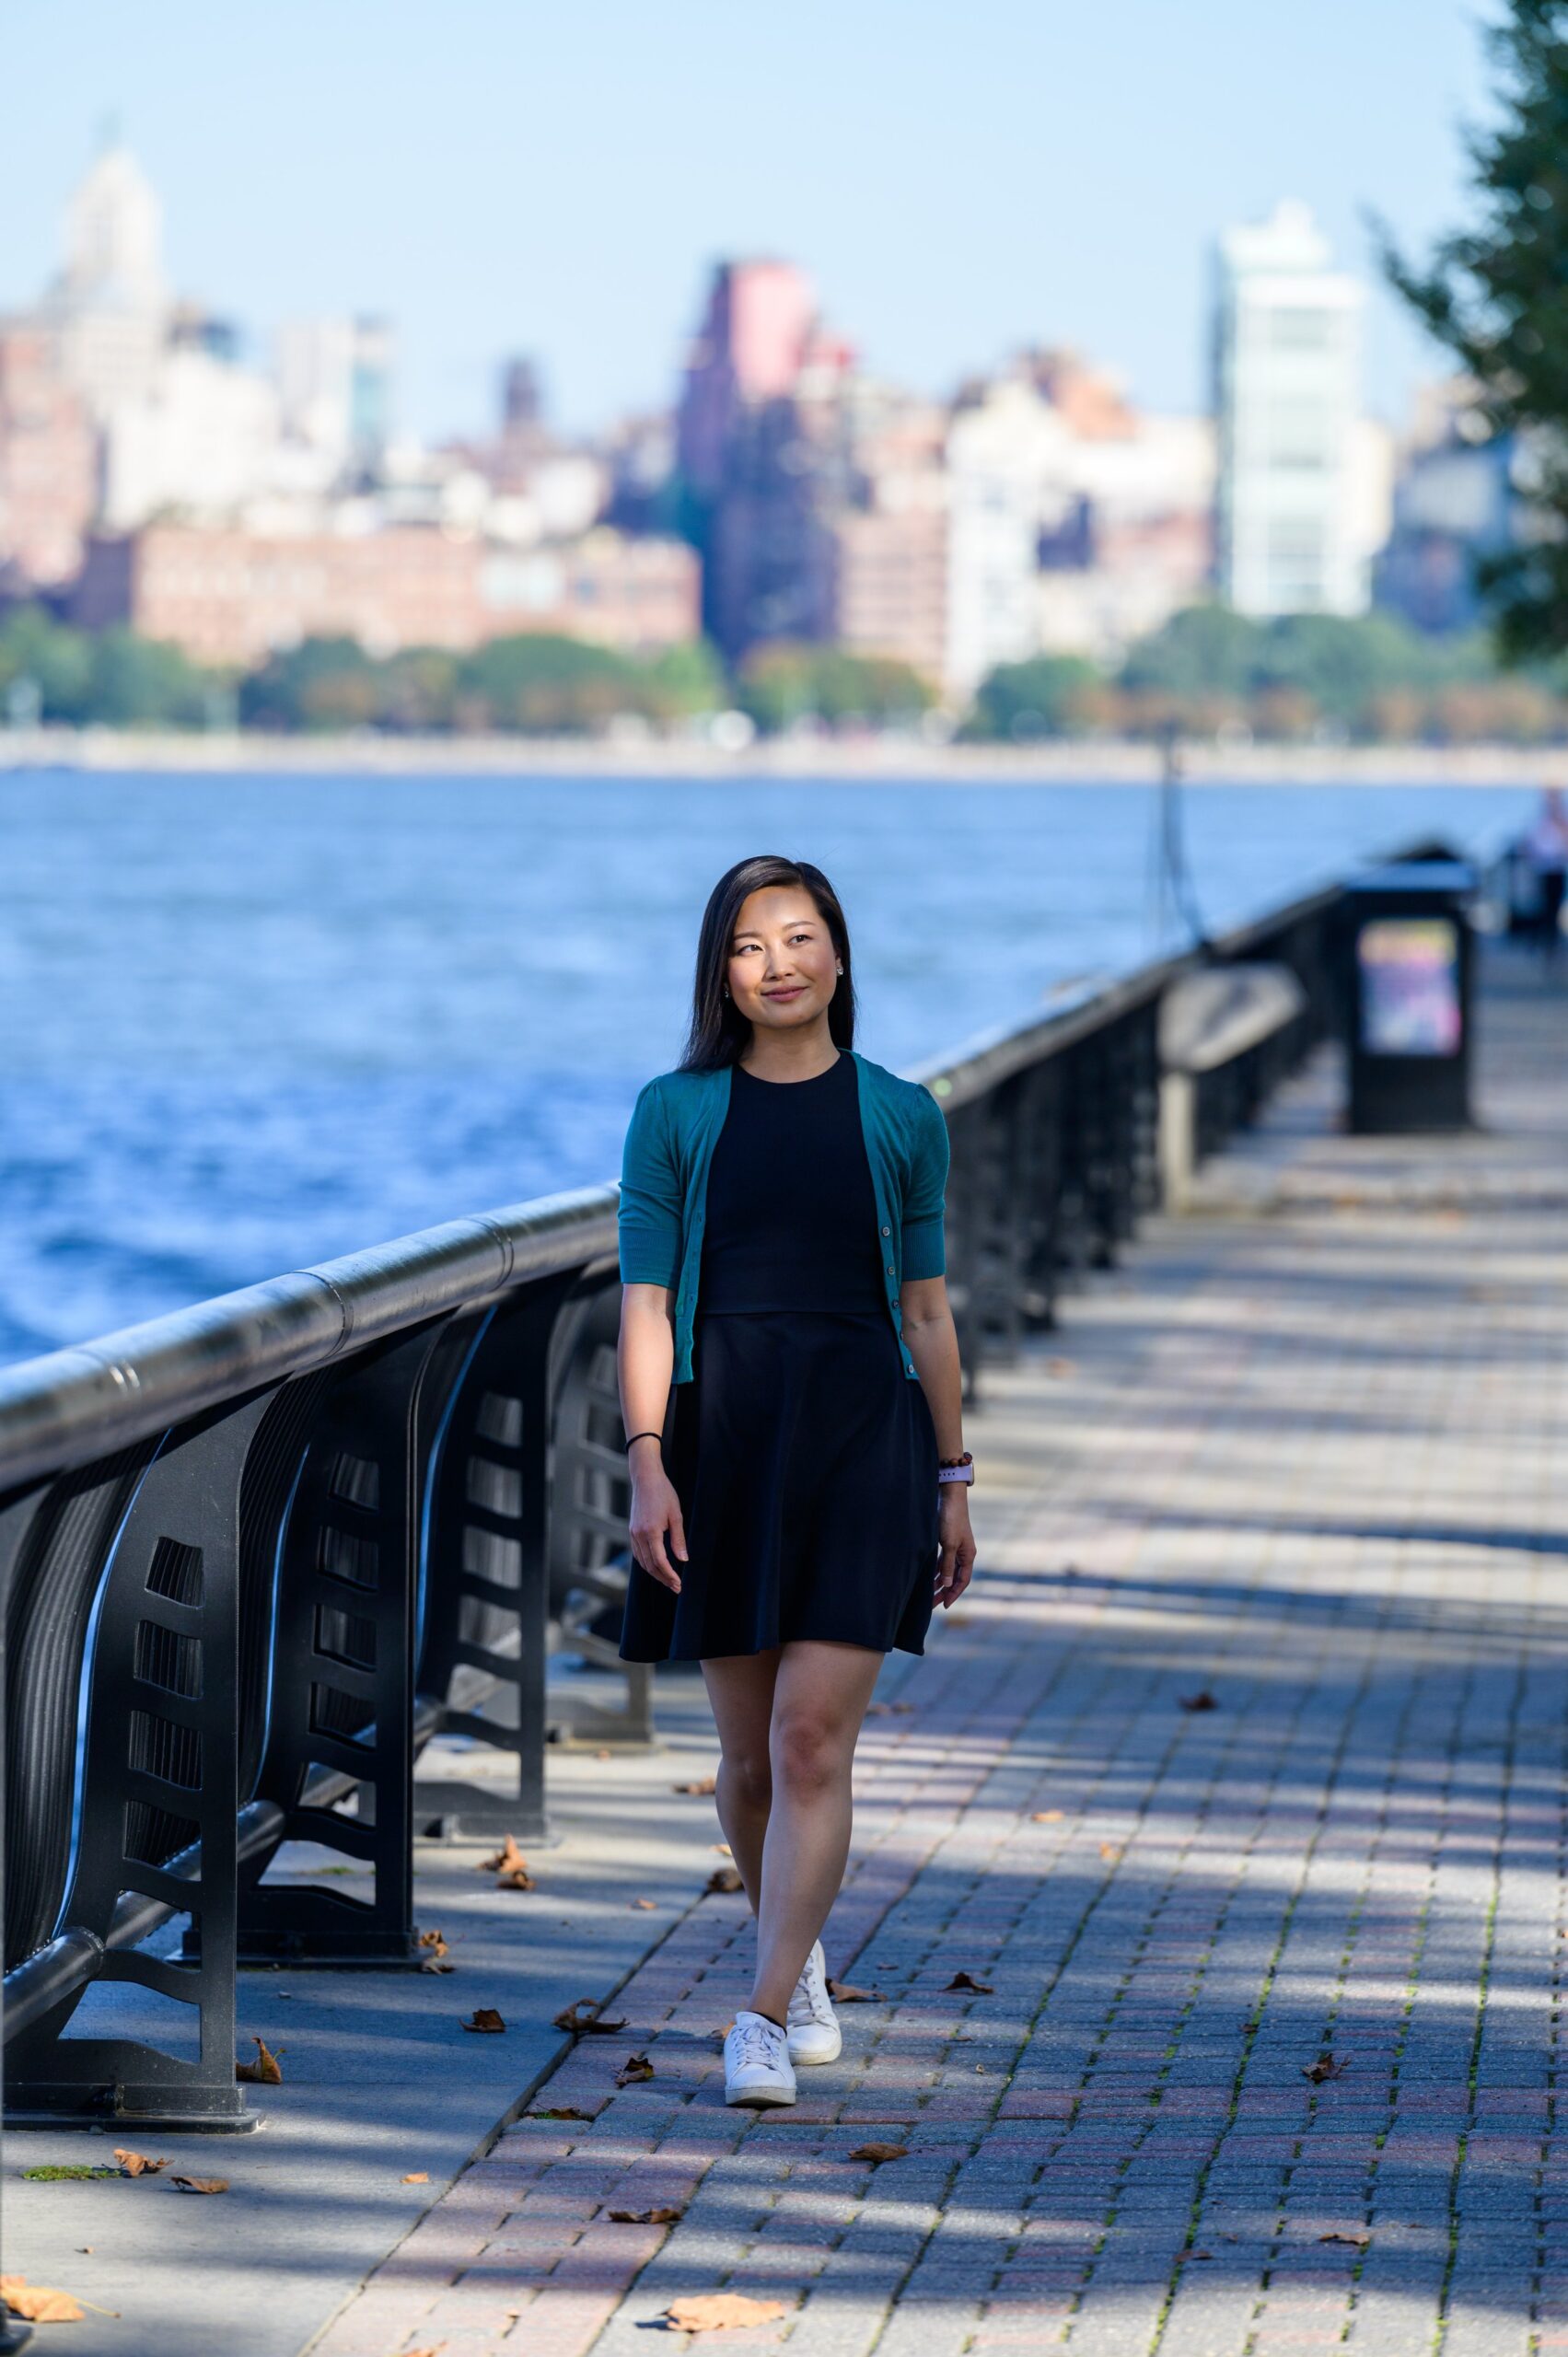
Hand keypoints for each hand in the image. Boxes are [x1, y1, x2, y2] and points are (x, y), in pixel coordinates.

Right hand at [628, 1457, 686, 1593]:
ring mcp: (633, 1533)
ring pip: (642, 1561)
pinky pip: (637, 1553)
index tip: (679, 1584)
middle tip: (676, 1587)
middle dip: (663, 1578)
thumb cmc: (663, 1493)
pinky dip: (646, 1563)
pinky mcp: (632, 1531)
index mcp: (651, 1532)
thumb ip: (679, 1539)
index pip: (660, 1562)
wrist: (645, 1478)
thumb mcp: (676, 1515)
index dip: (669, 1575)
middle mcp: (639, 1535)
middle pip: (650, 1565)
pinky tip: (656, 1566)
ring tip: (668, 1580)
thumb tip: (683, 1559)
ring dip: (655, 1573)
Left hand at [934, 1485, 975, 1608]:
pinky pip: (941, 1561)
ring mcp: (955, 1547)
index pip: (962, 1581)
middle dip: (944, 1591)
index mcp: (968, 1555)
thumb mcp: (948, 1544)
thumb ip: (947, 1565)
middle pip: (954, 1577)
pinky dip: (935, 1570)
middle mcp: (963, 1553)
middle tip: (933, 1605)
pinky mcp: (946, 1541)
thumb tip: (946, 1584)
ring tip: (927, 1594)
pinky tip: (926, 1577)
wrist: (949, 1497)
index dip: (953, 1594)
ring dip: (938, 1582)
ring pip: (946, 1570)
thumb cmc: (951, 1519)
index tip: (945, 1606)